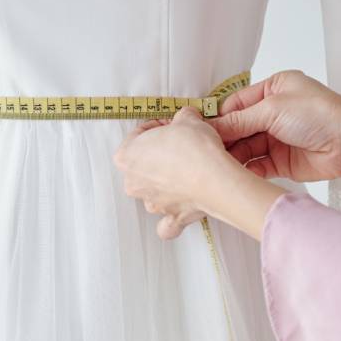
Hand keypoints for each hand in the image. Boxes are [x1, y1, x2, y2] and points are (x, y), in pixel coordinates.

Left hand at [113, 106, 242, 239]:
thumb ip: (182, 117)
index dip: (157, 127)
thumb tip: (187, 118)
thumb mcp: (187, 119)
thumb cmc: (195, 149)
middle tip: (181, 146)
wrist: (214, 176)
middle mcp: (134, 182)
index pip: (138, 136)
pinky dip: (170, 218)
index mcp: (127, 156)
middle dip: (159, 155)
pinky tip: (177, 209)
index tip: (172, 125)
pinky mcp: (170, 217)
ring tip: (188, 170)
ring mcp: (151, 202)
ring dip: (165, 183)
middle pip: (142, 165)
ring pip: (152, 191)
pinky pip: (166, 224)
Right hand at [210, 70, 340, 182]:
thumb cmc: (320, 115)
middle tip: (205, 150)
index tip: (201, 130)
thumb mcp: (273, 108)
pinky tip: (234, 174)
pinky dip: (246, 170)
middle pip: (239, 126)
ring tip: (216, 164)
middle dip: (225, 138)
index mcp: (274, 89)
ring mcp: (277, 137)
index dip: (219, 118)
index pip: (236, 103)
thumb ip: (240, 120)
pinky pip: (257, 165)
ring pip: (246, 147)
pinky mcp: (281, 161)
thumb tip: (212, 126)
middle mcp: (274, 112)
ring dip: (233, 156)